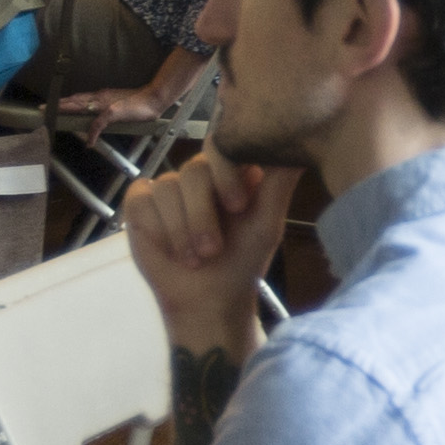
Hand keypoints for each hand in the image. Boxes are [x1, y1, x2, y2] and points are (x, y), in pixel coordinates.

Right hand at [126, 139, 295, 346]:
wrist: (208, 301)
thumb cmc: (242, 263)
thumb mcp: (268, 223)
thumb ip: (280, 181)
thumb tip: (303, 142)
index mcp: (231, 171)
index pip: (223, 145)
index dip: (226, 173)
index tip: (238, 207)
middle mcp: (199, 174)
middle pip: (193, 169)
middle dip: (203, 215)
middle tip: (213, 249)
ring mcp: (168, 188)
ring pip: (167, 187)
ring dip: (181, 231)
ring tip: (194, 259)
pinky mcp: (141, 204)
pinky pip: (141, 200)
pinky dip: (157, 229)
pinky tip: (169, 249)